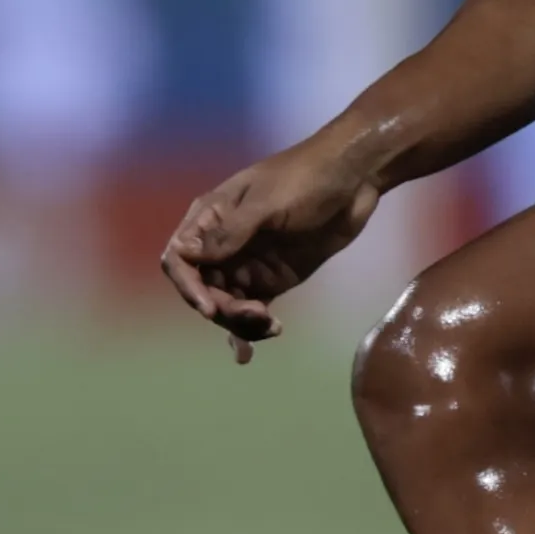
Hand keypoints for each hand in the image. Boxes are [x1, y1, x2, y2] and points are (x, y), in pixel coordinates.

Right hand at [162, 141, 387, 361]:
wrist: (354, 179)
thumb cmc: (306, 179)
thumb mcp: (267, 204)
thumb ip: (230, 233)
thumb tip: (185, 255)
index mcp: (212, 217)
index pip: (180, 258)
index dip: (188, 287)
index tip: (210, 308)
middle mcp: (223, 244)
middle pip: (203, 289)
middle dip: (222, 308)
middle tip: (256, 315)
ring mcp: (246, 263)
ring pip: (226, 304)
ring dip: (239, 323)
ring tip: (269, 326)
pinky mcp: (271, 280)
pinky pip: (250, 310)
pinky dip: (248, 330)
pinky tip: (246, 354)